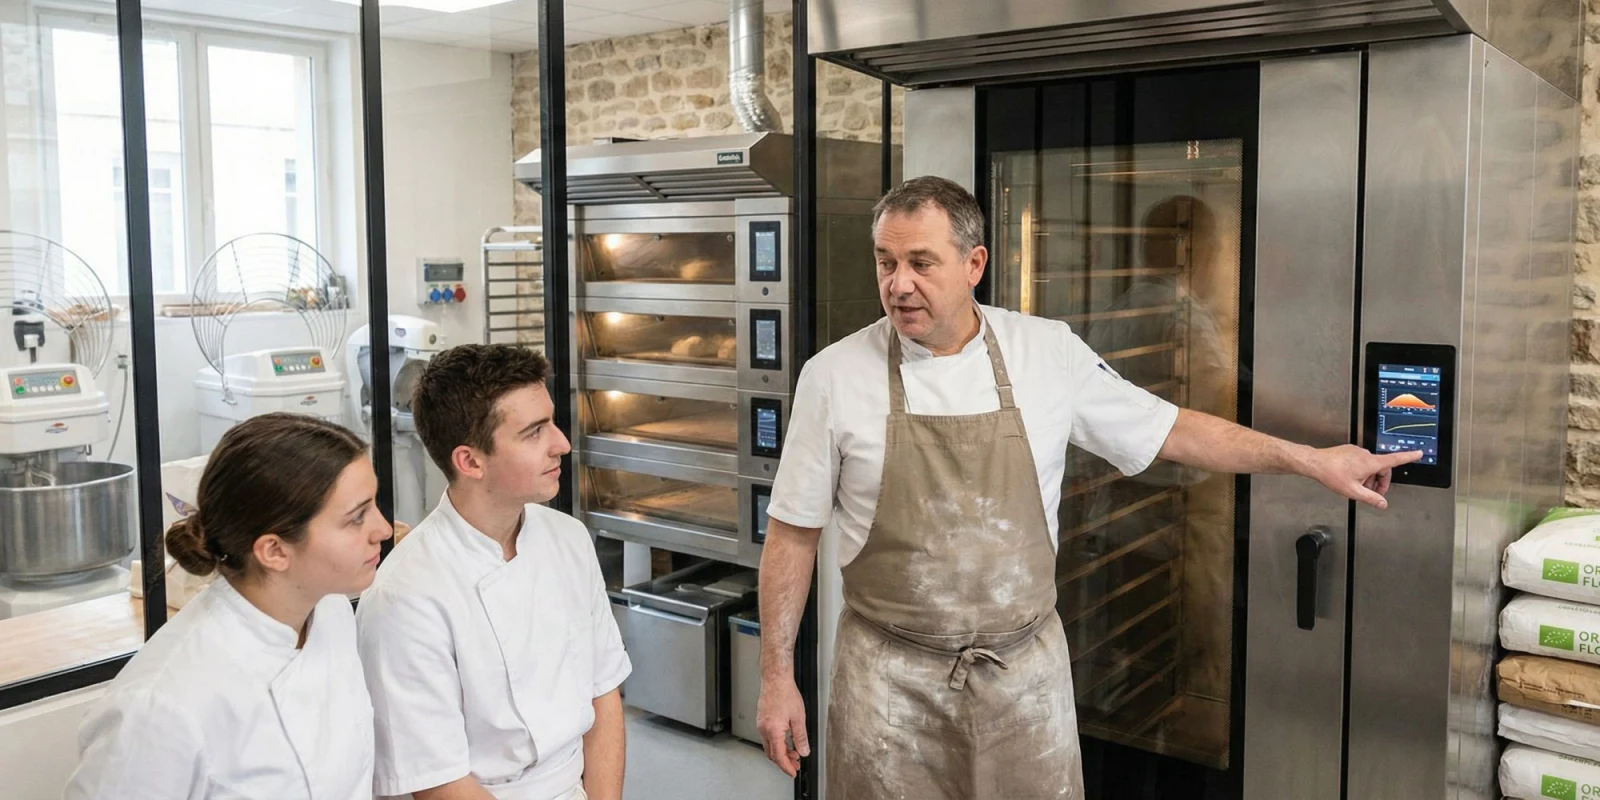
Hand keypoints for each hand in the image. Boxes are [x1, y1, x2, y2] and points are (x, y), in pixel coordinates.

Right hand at [756, 675, 809, 777]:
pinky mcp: (761, 720)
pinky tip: (786, 741)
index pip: (779, 756)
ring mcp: (761, 724)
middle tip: (795, 765)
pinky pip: (767, 737)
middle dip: (784, 762)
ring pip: (769, 746)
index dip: (786, 767)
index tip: (793, 772)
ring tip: (793, 754)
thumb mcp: (798, 718)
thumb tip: (804, 751)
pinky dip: (777, 743)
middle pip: (772, 754)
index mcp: (773, 731)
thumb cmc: (785, 693)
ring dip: (781, 752)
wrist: (775, 679)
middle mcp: (764, 729)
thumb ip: (801, 737)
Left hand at [1306, 445, 1421, 508]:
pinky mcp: (1350, 451)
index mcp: (1370, 463)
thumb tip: (1382, 504)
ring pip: (1371, 466)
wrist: (1316, 463)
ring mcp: (1357, 452)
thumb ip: (1371, 499)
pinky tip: (1351, 478)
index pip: (1395, 459)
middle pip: (1382, 468)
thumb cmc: (1332, 474)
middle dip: (1380, 482)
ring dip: (1369, 478)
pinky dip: (1361, 471)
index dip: (1409, 457)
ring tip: (1358, 487)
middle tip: (1373, 493)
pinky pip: (1361, 462)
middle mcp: (1365, 455)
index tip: (1418, 453)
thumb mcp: (1353, 491)